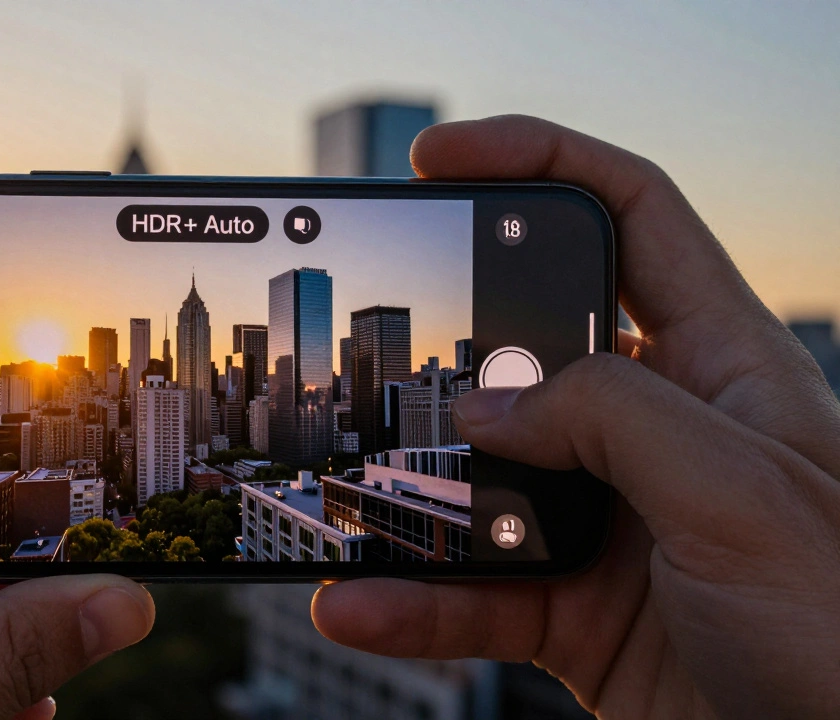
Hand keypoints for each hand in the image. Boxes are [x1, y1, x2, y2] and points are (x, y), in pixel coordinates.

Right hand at [311, 116, 839, 718]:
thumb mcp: (740, 497)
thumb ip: (609, 418)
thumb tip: (485, 400)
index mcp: (724, 368)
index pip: (632, 217)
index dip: (539, 163)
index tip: (441, 158)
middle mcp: (662, 434)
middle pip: (527, 348)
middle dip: (443, 347)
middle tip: (366, 349)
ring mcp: (614, 522)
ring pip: (482, 480)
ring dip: (406, 497)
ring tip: (341, 503)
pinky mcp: (577, 608)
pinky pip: (473, 591)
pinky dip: (411, 600)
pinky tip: (361, 605)